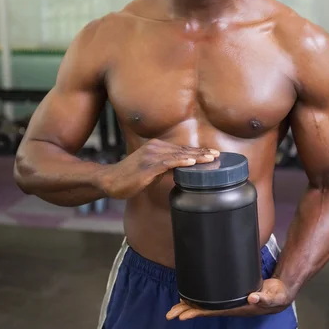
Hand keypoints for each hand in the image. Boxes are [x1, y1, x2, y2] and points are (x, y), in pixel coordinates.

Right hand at [104, 139, 219, 198]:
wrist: (110, 181)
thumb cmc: (130, 177)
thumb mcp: (152, 170)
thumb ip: (166, 167)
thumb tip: (182, 170)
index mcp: (157, 148)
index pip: (181, 149)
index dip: (198, 151)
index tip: (213, 153)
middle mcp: (155, 148)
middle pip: (183, 150)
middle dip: (201, 152)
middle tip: (218, 154)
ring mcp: (150, 156)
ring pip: (178, 155)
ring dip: (196, 156)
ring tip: (210, 157)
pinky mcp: (147, 166)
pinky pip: (167, 163)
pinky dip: (180, 161)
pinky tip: (191, 162)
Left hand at [166, 278, 291, 319]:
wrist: (280, 294)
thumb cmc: (276, 295)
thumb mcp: (272, 295)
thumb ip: (263, 297)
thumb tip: (252, 297)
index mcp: (236, 308)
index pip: (212, 311)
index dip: (196, 312)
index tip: (182, 315)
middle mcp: (229, 307)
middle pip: (204, 310)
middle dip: (186, 311)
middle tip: (169, 314)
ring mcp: (229, 302)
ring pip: (205, 306)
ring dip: (189, 307)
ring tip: (174, 307)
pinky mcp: (230, 296)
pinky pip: (210, 299)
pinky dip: (198, 298)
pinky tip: (189, 296)